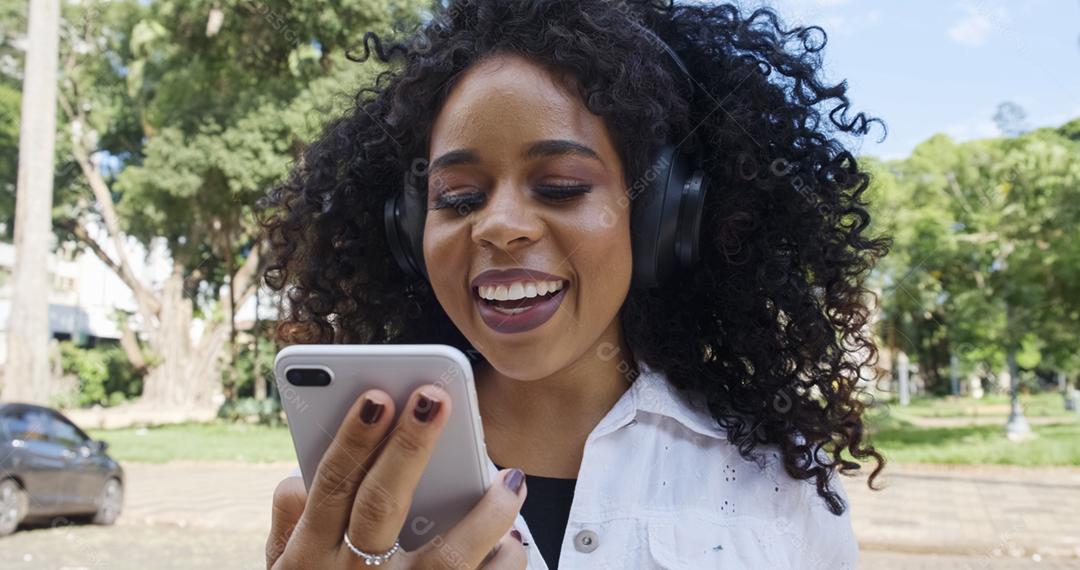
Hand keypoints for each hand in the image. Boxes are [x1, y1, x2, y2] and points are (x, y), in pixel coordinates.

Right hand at [266, 384, 527, 568]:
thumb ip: (287, 534)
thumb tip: (293, 480)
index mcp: (306, 562)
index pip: (329, 488)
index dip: (353, 440)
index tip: (378, 396)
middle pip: (380, 508)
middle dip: (409, 449)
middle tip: (436, 399)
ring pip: (444, 559)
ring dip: (482, 514)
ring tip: (510, 480)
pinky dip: (502, 563)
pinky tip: (513, 542)